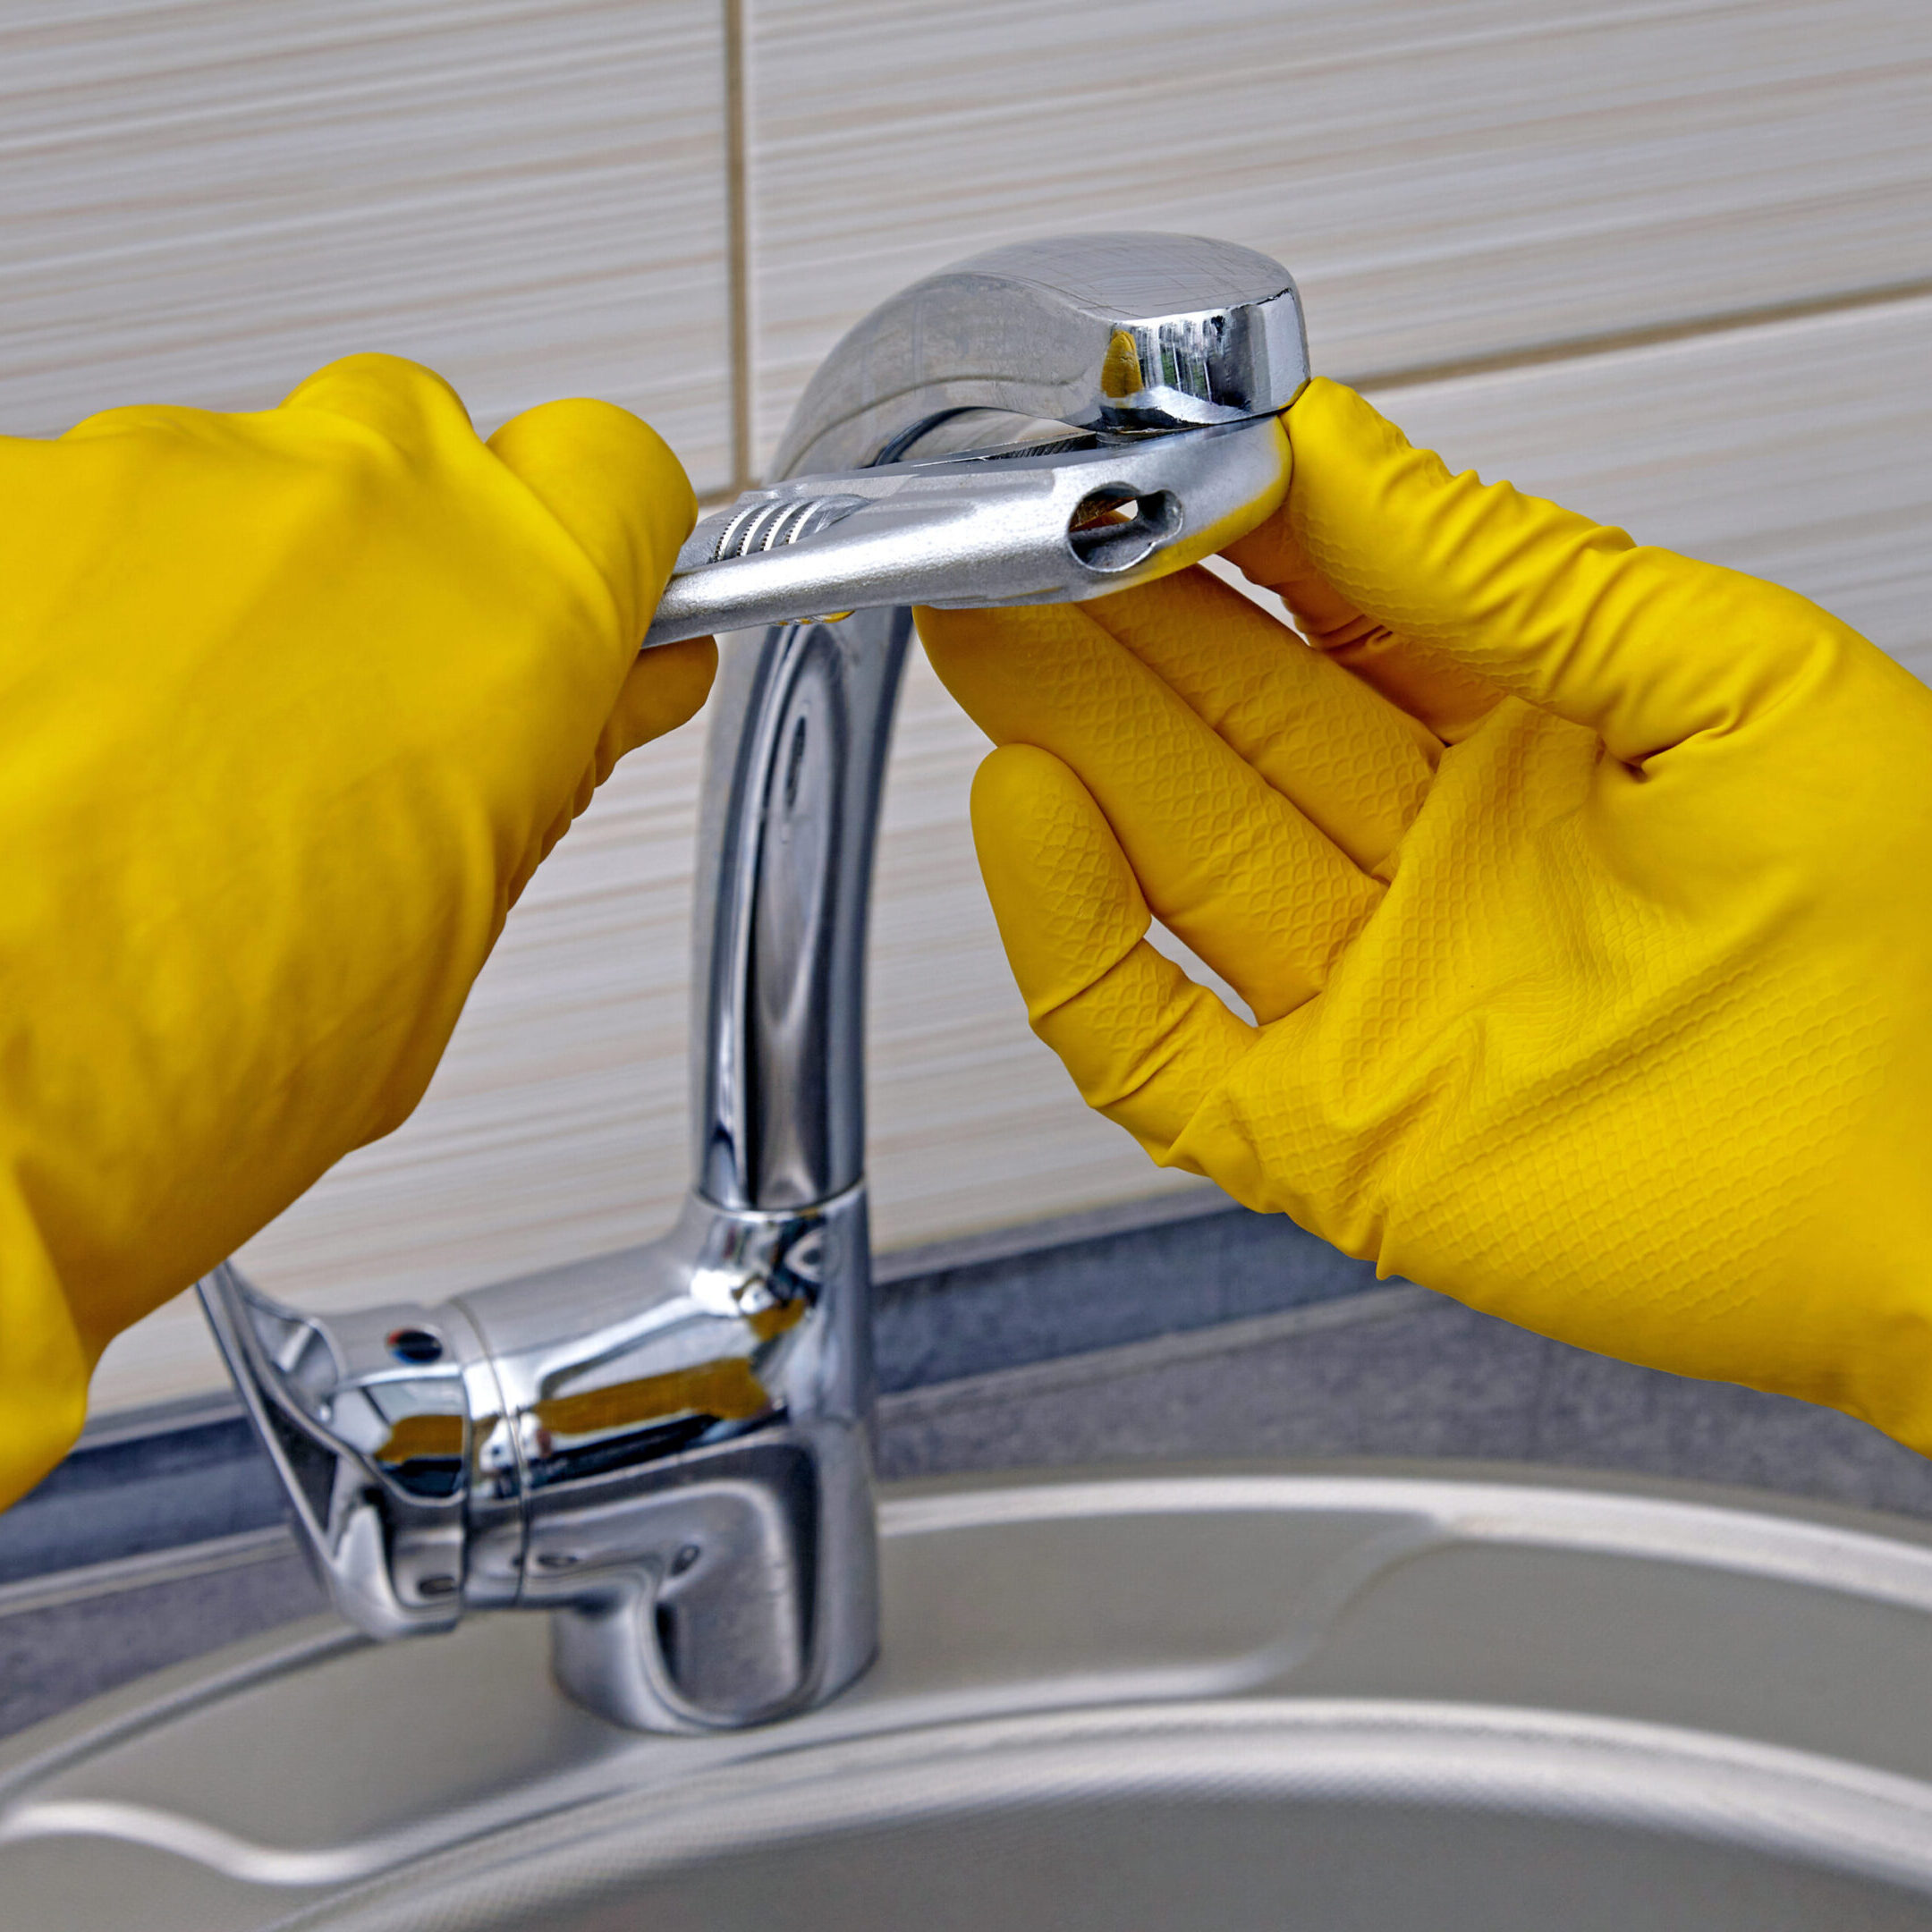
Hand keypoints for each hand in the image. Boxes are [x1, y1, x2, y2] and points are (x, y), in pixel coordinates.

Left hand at [0, 354, 714, 1504]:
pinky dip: (78, 611)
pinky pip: (76, 520)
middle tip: (361, 722)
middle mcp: (344, 509)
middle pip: (420, 454)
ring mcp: (152, 479)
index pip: (619, 473)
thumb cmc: (174, 1070)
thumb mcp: (440, 950)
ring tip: (162, 781)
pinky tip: (54, 755)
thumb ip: (534, 779)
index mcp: (509, 624)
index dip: (603, 545)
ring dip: (227, 601)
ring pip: (236, 492)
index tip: (583, 609)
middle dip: (407, 568)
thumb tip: (597, 698)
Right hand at [920, 377, 1931, 1450]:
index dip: (1223, 533)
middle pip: (1223, 726)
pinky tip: (1030, 820)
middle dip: (1104, 621)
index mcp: (1532, 749)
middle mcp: (1437, 870)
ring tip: (976, 619)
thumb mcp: (1734, 680)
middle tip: (1007, 525)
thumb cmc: (1921, 959)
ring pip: (1173, 856)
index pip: (1328, 615)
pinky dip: (1074, 941)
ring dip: (1067, 739)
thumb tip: (1337, 449)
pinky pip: (1155, 1043)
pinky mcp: (1334, 1138)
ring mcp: (1374, 1005)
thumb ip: (1517, 570)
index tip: (1140, 456)